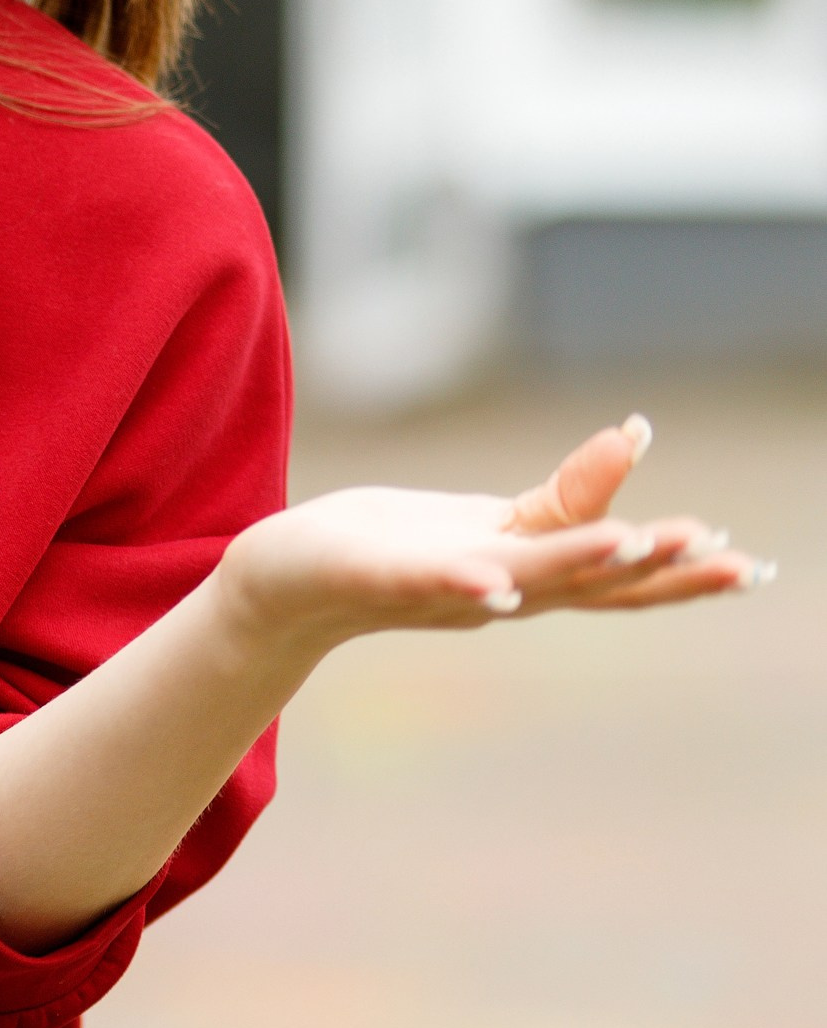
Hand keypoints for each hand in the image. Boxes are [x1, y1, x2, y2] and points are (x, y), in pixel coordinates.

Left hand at [218, 414, 764, 656]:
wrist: (282, 586)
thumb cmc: (394, 551)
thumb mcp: (491, 522)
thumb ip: (563, 500)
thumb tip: (638, 436)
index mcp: (525, 575)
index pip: (615, 578)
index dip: (679, 573)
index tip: (745, 561)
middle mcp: (494, 591)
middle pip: (586, 584)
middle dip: (659, 573)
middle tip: (729, 562)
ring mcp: (435, 587)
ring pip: (519, 577)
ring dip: (576, 562)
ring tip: (635, 542)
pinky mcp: (371, 576)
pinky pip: (422, 578)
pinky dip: (463, 579)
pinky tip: (495, 578)